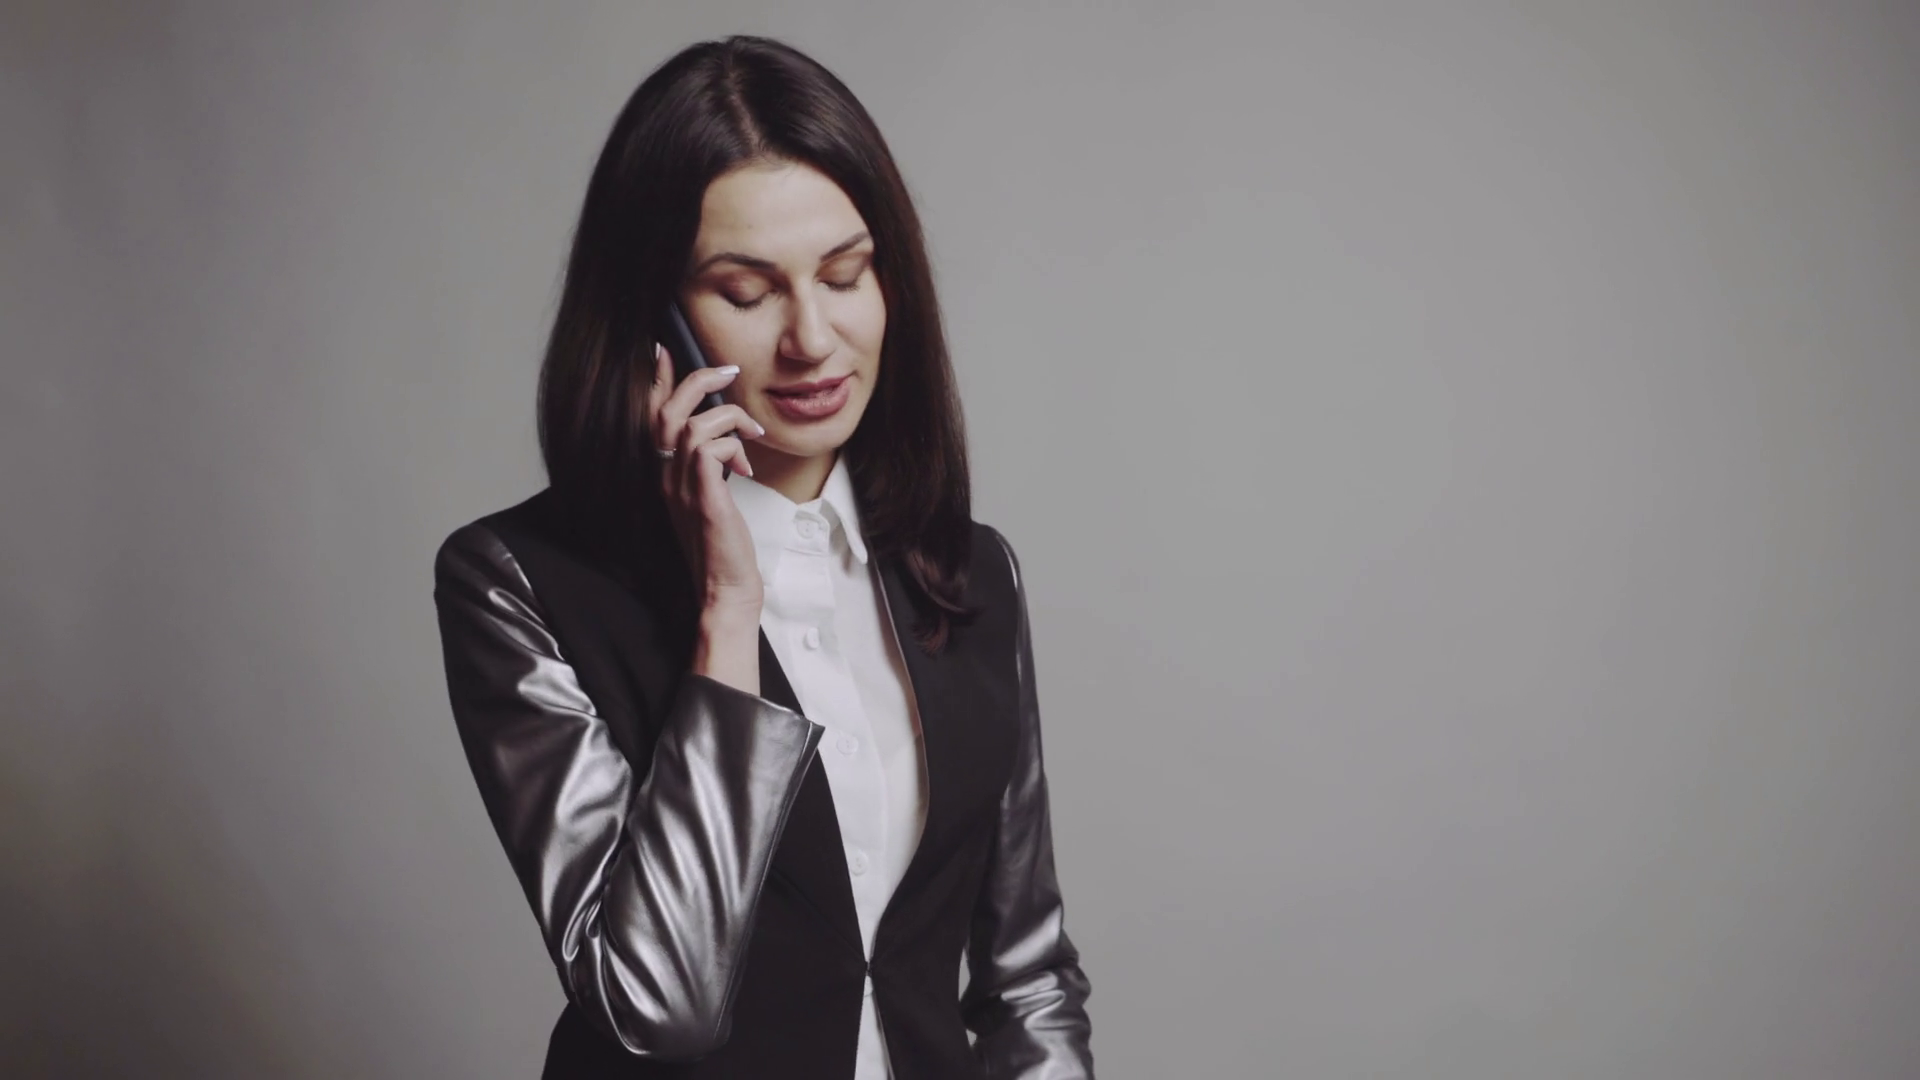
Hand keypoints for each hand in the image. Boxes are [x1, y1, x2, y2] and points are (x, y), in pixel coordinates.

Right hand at [647, 343, 766, 615]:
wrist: (725, 588)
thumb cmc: (724, 545)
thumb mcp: (712, 496)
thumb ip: (711, 466)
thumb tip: (729, 441)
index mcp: (665, 474)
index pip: (652, 417)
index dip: (658, 380)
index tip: (665, 349)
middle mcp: (666, 478)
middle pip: (665, 412)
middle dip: (696, 380)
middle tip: (729, 370)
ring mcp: (682, 489)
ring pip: (690, 427)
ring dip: (727, 419)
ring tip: (752, 434)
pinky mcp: (704, 501)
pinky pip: (706, 453)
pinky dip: (729, 446)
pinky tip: (745, 463)